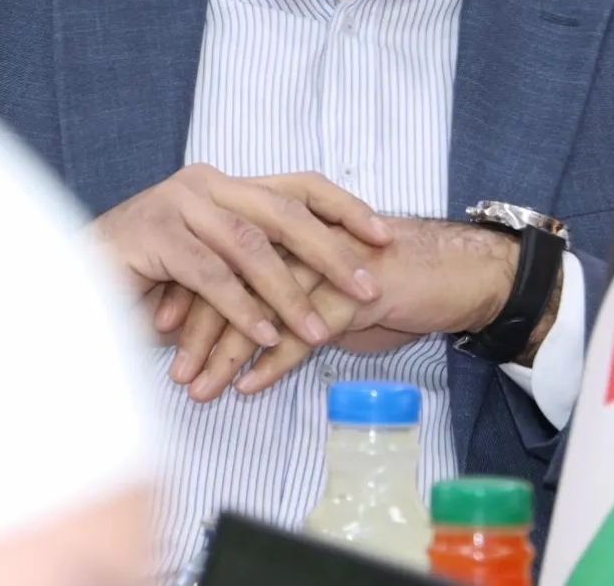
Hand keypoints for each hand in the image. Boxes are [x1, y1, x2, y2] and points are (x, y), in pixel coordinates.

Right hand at [91, 166, 391, 348]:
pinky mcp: (155, 235)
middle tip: (368, 285)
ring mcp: (179, 204)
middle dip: (331, 250)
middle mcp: (208, 183)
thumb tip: (323, 279)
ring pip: (250, 247)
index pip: (299, 185)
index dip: (344, 207)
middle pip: (284, 211)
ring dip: (288, 293)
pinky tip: (266, 338)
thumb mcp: (213, 259)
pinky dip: (242, 309)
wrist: (71, 271)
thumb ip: (256, 259)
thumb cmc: (148, 273)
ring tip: (320, 330)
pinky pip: (210, 276)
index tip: (384, 234)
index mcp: (228, 183)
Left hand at [162, 217, 521, 398]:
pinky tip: (250, 387)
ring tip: (199, 388)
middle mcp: (305, 236)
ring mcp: (329, 262)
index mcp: (291, 224)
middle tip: (173, 371)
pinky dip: (274, 361)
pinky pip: (306, 332)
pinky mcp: (355, 293)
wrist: (453, 273)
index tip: (160, 333)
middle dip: (199, 329)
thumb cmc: (386, 279)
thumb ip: (285, 289)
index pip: (225, 254)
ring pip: (263, 307)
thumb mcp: (326, 278)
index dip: (192, 293)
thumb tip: (238, 321)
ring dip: (227, 352)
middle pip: (234, 278)